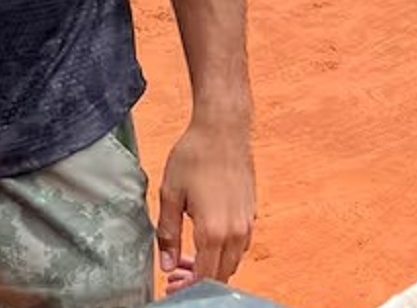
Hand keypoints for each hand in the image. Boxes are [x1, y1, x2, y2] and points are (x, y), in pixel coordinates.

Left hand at [155, 118, 254, 289]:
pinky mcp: (251, 214)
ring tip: (185, 258)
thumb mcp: (170, 194)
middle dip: (198, 280)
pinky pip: (239, 245)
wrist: (223, 131)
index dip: (187, 286)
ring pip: (232, 261)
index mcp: (213, 231)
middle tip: (174, 274)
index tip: (171, 286)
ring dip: (211, 266)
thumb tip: (165, 264)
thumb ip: (167, 233)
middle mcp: (235, 233)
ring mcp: (247, 224)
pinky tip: (203, 240)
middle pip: (221, 274)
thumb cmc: (193, 157)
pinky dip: (222, 252)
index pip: (204, 276)